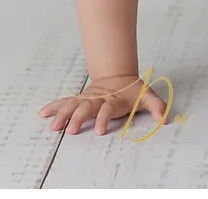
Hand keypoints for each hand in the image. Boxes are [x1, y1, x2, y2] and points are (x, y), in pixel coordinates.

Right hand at [38, 74, 168, 135]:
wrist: (119, 76)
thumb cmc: (133, 91)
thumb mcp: (148, 96)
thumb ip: (157, 106)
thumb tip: (165, 118)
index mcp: (112, 100)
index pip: (107, 109)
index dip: (103, 118)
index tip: (100, 131)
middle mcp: (97, 99)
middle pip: (86, 108)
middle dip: (78, 119)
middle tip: (72, 131)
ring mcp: (87, 99)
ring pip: (72, 106)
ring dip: (62, 115)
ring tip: (54, 127)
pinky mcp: (80, 100)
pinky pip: (64, 102)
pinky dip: (54, 107)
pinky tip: (42, 114)